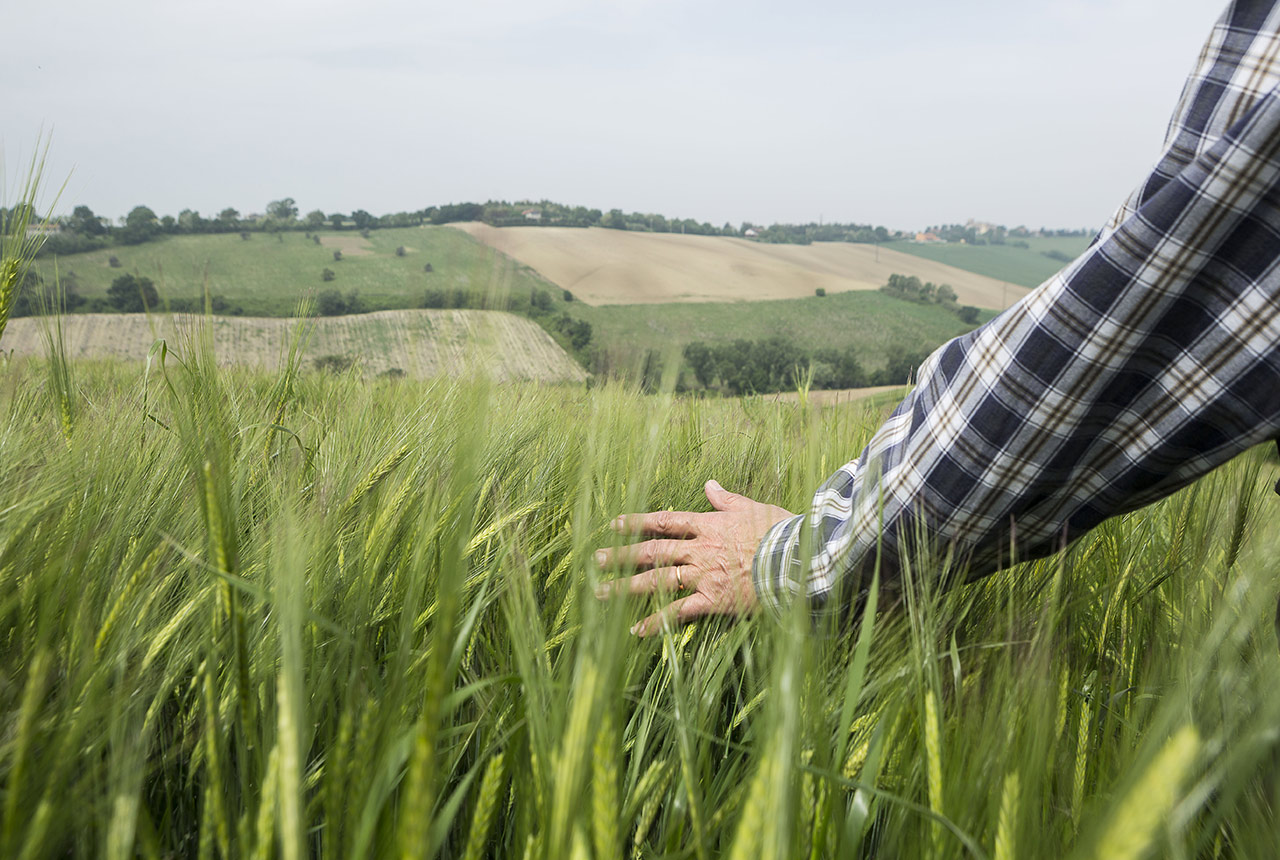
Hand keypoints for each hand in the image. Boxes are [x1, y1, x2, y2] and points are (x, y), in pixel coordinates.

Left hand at [594, 480, 793, 635]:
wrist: (798, 560)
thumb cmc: (780, 532)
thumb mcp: (752, 508)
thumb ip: (726, 499)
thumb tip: (709, 484)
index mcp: (708, 525)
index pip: (665, 521)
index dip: (638, 522)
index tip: (615, 524)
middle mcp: (699, 550)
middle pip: (653, 551)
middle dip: (623, 555)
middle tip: (598, 560)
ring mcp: (704, 576)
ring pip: (657, 580)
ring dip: (626, 587)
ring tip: (602, 593)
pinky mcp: (713, 600)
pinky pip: (678, 612)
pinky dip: (655, 621)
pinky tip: (635, 630)